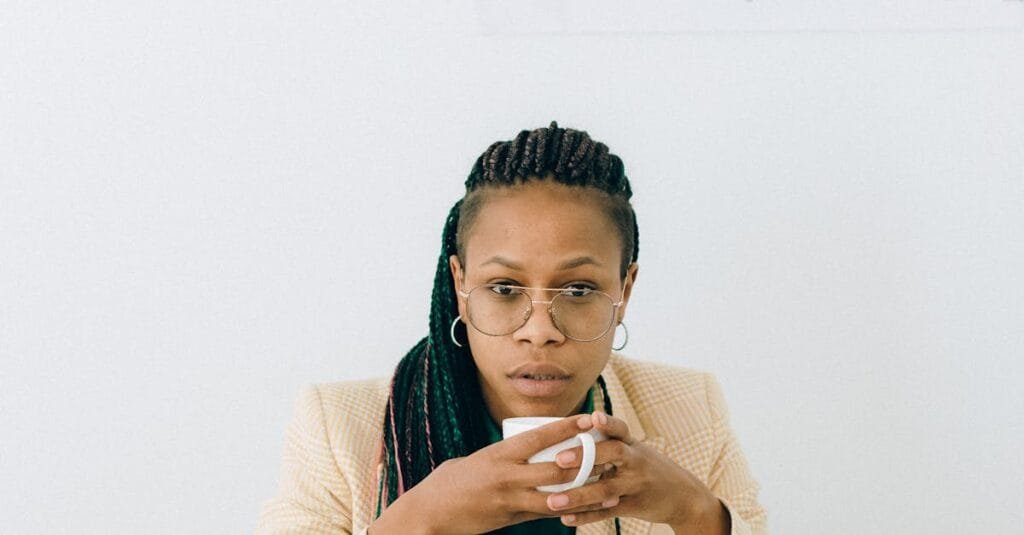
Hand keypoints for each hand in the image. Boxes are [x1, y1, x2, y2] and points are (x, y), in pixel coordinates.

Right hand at [372, 414, 621, 534]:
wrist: (430, 514)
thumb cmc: (448, 483)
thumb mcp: (475, 460)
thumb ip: (501, 455)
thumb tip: (521, 449)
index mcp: (499, 454)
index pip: (540, 437)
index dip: (568, 427)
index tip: (589, 418)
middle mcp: (508, 476)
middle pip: (557, 468)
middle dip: (585, 460)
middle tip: (608, 452)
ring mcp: (511, 500)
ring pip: (557, 495)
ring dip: (584, 489)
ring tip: (607, 483)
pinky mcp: (511, 519)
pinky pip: (545, 514)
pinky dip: (567, 509)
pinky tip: (584, 507)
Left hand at [545, 411, 728, 532]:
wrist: (683, 496)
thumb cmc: (648, 468)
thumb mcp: (635, 451)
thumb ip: (609, 443)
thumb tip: (567, 434)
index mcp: (632, 444)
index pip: (620, 428)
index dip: (608, 422)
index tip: (594, 417)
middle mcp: (636, 461)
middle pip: (613, 454)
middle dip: (585, 456)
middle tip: (559, 459)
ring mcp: (636, 484)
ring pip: (606, 489)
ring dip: (578, 496)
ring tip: (553, 501)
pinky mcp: (635, 506)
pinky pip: (607, 512)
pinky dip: (586, 516)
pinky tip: (566, 519)